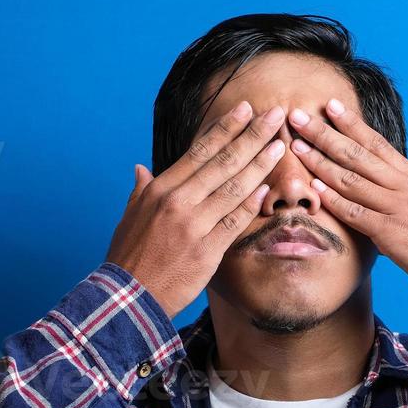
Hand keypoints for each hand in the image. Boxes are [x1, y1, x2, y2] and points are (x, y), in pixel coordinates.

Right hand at [106, 102, 287, 317]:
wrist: (128, 297)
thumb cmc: (129, 258)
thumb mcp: (129, 217)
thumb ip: (141, 190)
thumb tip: (141, 169)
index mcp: (160, 190)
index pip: (199, 151)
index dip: (225, 128)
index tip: (245, 110)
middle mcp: (177, 202)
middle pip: (222, 162)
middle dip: (252, 136)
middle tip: (274, 115)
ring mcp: (193, 226)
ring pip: (233, 188)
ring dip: (259, 165)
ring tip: (279, 146)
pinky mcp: (206, 251)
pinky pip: (234, 222)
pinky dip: (251, 205)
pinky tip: (268, 188)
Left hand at [287, 100, 407, 303]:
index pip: (376, 142)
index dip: (351, 123)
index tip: (330, 106)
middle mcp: (401, 186)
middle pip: (356, 153)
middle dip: (324, 134)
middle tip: (298, 116)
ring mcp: (394, 207)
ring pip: (350, 179)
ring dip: (319, 162)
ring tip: (296, 146)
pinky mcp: (388, 232)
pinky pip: (354, 212)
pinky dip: (332, 200)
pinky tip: (313, 188)